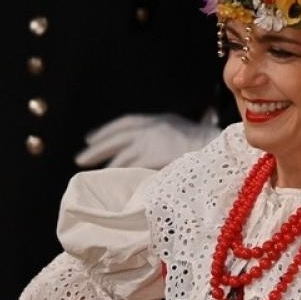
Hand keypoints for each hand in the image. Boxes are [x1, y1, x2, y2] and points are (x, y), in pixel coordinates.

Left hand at [75, 110, 218, 168]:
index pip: (128, 123)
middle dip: (98, 147)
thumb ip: (170, 141)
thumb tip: (157, 153)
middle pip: (118, 136)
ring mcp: (151, 140)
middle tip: (81, 157)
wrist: (219, 150)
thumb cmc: (210, 148)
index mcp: (162, 120)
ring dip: (104, 162)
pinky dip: (118, 172)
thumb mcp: (187, 136)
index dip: (108, 130)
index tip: (91, 138)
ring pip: (121, 154)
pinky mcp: (151, 154)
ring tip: (90, 171)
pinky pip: (129, 166)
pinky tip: (108, 179)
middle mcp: (153, 127)